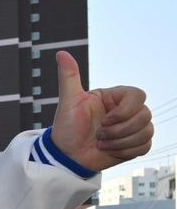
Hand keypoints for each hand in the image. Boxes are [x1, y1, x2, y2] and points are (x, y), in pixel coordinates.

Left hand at [49, 50, 152, 172]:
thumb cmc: (66, 128)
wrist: (66, 156)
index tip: (105, 120)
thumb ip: (68, 76)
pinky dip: (125, 151)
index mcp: (115, 98)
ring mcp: (132, 128)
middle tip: (99, 135)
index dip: (125, 111)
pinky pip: (145, 146)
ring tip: (101, 143)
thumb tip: (61, 53)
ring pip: (147, 131)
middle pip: (145, 115)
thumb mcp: (68, 101)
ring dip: (120, 142)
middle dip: (119, 130)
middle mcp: (127, 111)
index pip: (138, 95)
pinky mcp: (134, 145)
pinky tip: (109, 150)